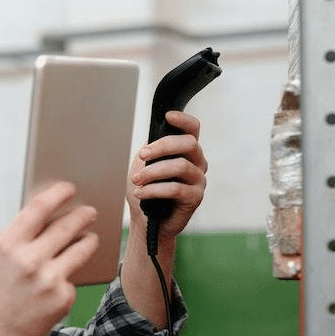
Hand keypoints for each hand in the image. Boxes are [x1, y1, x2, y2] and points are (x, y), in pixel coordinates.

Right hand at [0, 181, 98, 335]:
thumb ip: (20, 237)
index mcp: (7, 245)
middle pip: (67, 226)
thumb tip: (52, 214)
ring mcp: (48, 281)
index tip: (69, 187)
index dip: (57, 193)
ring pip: (81, 249)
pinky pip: (72, 279)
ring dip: (89, 240)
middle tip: (90, 211)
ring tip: (91, 238)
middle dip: (82, 215)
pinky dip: (68, 279)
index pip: (39, 207)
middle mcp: (29, 260)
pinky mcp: (62, 299)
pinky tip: (58, 284)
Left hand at [127, 111, 207, 239]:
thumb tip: (150, 142)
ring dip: (153, 172)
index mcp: (186, 151)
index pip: (193, 129)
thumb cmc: (146, 190)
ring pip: (180, 166)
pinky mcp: (195, 198)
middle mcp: (197, 162)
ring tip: (135, 180)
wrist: (146, 220)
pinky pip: (176, 189)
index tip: (167, 116)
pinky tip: (139, 193)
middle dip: (162, 147)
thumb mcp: (144, 165)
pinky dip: (154, 190)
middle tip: (141, 155)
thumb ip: (150, 150)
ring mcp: (198, 180)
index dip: (183, 120)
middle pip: (188, 143)